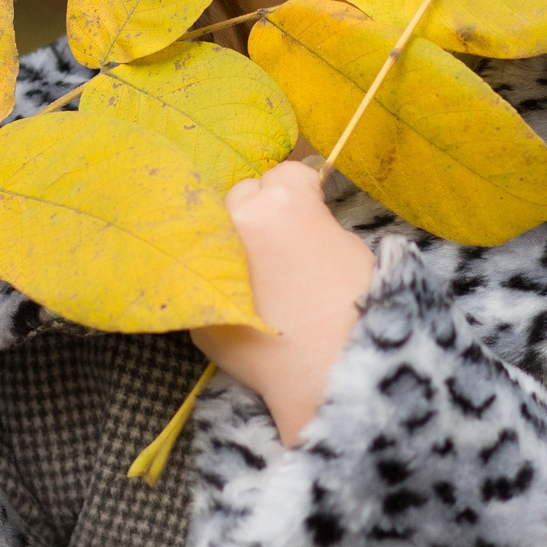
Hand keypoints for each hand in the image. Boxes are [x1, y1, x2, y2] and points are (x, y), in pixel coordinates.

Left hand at [190, 161, 375, 444]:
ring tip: (258, 274)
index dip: (301, 194)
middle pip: (242, 194)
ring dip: (233, 242)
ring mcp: (207, 258)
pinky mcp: (194, 301)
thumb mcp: (346, 245)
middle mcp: (237, 219)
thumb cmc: (352, 308)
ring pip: (216, 230)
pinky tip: (246, 305)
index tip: (308, 213)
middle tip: (281, 245)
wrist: (329, 374)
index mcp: (282, 200)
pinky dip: (220, 285)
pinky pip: (205, 277)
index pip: (284, 171)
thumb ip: (312, 220)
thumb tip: (294, 221)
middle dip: (259, 211)